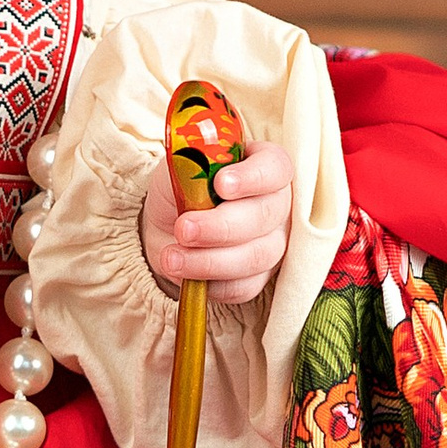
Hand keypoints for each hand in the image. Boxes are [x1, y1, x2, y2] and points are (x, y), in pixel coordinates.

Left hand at [140, 142, 293, 307]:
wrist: (167, 226)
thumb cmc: (182, 187)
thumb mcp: (180, 165)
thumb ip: (194, 161)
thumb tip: (202, 166)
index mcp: (265, 167)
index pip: (276, 168)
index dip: (253, 178)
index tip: (220, 184)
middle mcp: (278, 205)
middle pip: (266, 217)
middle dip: (220, 226)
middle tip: (184, 228)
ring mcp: (274, 243)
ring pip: (257, 256)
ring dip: (209, 260)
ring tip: (171, 258)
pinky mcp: (259, 277)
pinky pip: (244, 286)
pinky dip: (212, 283)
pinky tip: (185, 275)